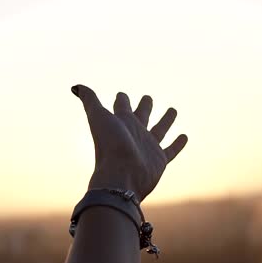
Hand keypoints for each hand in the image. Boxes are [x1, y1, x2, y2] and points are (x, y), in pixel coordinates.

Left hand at [72, 84, 187, 201]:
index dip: (121, 99)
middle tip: (147, 97)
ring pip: (159, 130)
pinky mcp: (159, 160)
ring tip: (173, 110)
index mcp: (121, 122)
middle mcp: (134, 133)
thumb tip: (77, 86)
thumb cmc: (109, 145)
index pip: (121, 106)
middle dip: (144, 106)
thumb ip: (89, 100)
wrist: (120, 176)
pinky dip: (178, 144)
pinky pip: (171, 150)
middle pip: (140, 116)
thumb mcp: (98, 116)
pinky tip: (184, 136)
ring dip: (166, 120)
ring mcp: (147, 147)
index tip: (121, 95)